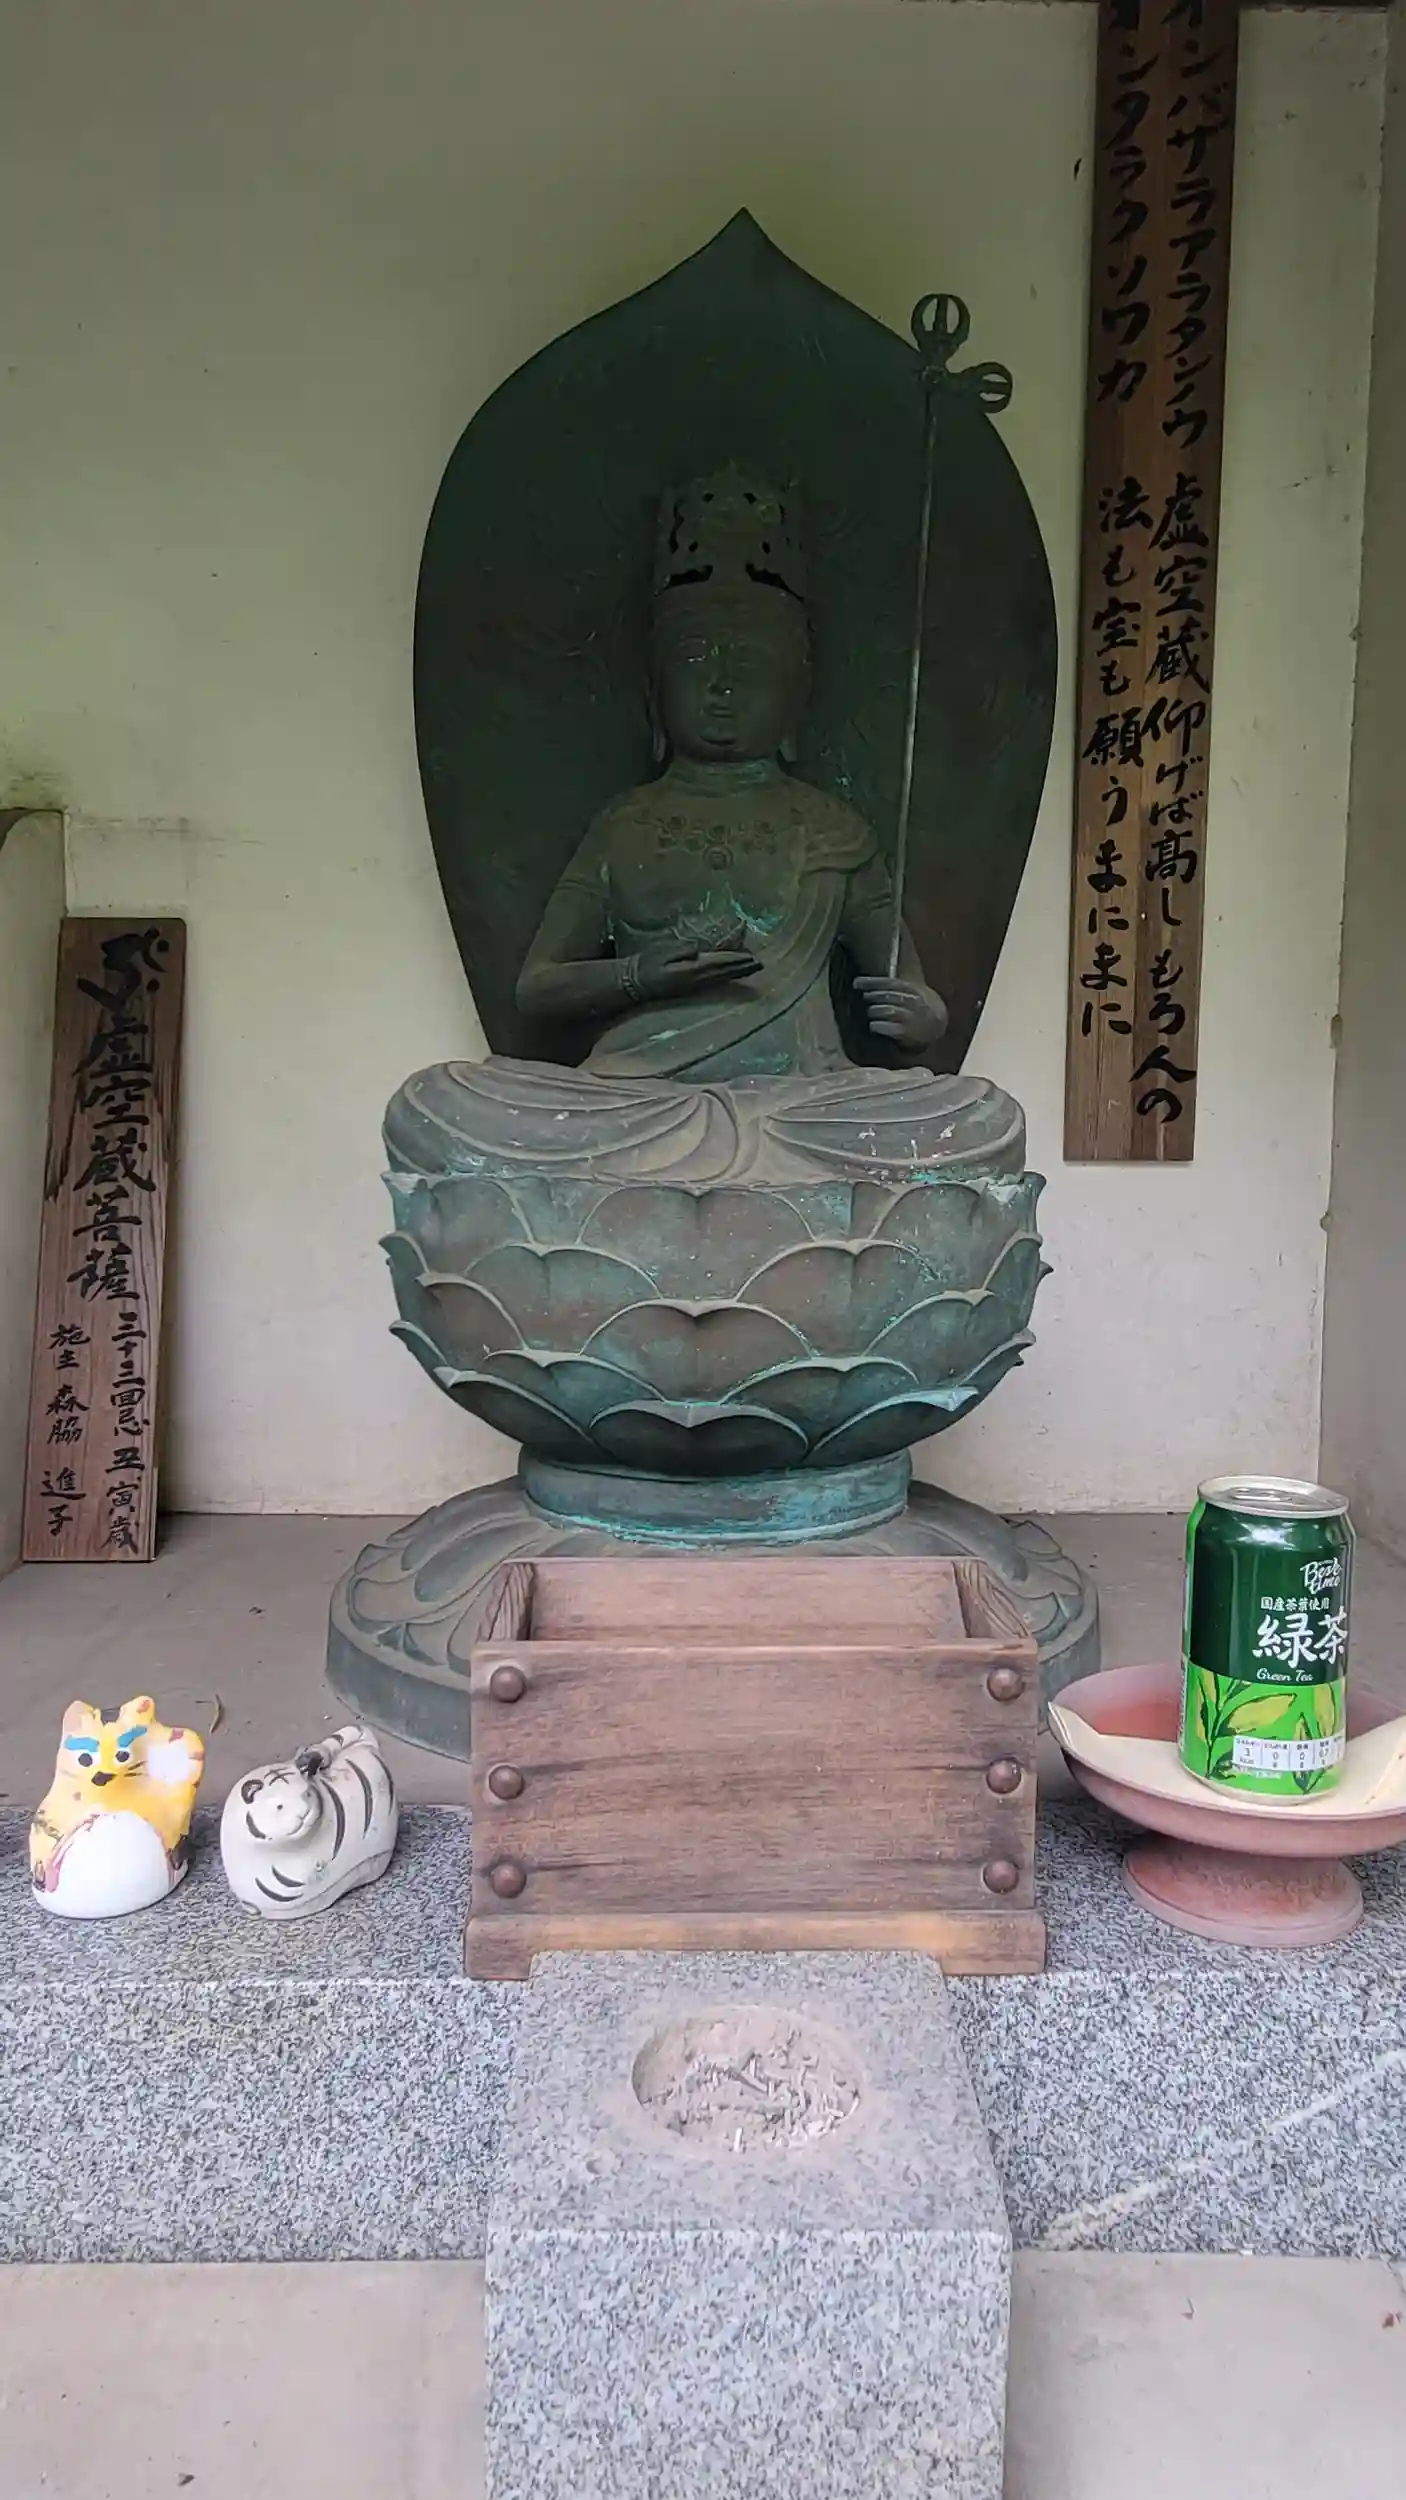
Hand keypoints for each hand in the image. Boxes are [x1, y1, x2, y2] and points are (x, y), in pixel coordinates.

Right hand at [631, 931, 761, 1001]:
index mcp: (690, 971)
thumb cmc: (646, 964)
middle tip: (760, 964)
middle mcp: (696, 981)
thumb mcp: (661, 953)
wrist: (635, 982)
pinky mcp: (692, 989)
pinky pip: (715, 983)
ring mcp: (695, 987)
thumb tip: (698, 949)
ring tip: (753, 968)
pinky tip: (733, 975)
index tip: (752, 957)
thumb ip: (680, 950)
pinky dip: (727, 977)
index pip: (719, 964)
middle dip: (743, 969)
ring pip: (722, 979)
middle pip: (724, 974)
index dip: (735, 960)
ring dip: (738, 974)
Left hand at [854, 975, 947, 1052]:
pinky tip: (874, 1026)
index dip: (871, 983)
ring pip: (887, 1011)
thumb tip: (860, 981)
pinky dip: (879, 1026)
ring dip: (875, 1011)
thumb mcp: (910, 990)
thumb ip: (890, 986)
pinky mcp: (907, 1033)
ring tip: (871, 1012)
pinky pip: (889, 1028)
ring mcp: (911, 1018)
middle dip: (872, 996)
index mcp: (912, 989)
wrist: (937, 1025)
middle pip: (888, 996)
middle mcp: (913, 1002)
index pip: (889, 983)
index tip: (855, 983)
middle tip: (864, 998)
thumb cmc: (916, 1005)